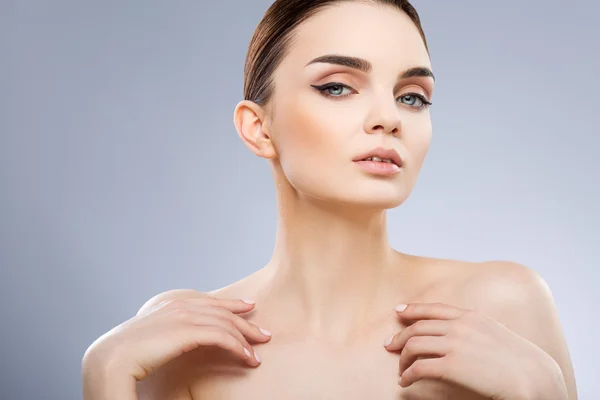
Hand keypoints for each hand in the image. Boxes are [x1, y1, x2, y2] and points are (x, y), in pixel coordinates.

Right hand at [83, 296, 271, 383]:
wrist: (110, 360)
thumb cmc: (125, 356)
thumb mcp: (149, 338)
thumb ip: (165, 332)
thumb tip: (173, 340)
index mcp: (167, 304)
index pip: (206, 300)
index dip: (229, 303)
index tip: (246, 306)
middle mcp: (178, 305)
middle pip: (220, 310)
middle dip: (244, 320)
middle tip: (263, 332)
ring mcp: (183, 316)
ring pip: (225, 324)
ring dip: (245, 338)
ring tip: (258, 351)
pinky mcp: (188, 331)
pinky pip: (222, 337)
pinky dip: (238, 348)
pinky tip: (248, 358)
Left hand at [383, 302, 565, 399]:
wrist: (533, 378)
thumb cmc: (520, 361)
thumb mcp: (496, 333)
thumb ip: (475, 328)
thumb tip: (458, 333)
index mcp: (470, 316)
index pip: (434, 309)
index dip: (413, 309)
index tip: (399, 312)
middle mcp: (459, 326)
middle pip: (418, 327)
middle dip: (400, 336)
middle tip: (390, 345)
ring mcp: (454, 344)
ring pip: (414, 345)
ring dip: (403, 358)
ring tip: (401, 369)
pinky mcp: (450, 366)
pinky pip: (419, 367)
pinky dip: (408, 374)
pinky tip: (406, 381)